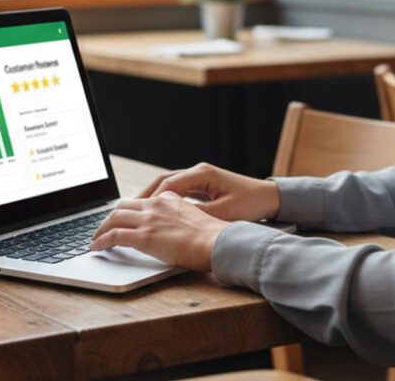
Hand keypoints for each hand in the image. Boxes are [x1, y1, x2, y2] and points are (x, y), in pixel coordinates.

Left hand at [89, 192, 228, 270]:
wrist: (217, 242)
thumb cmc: (212, 237)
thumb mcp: (195, 218)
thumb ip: (178, 219)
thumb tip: (171, 231)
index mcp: (169, 199)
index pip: (141, 201)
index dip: (128, 210)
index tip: (122, 218)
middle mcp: (156, 205)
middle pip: (123, 206)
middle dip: (110, 217)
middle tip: (104, 228)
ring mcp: (149, 220)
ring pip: (114, 218)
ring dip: (101, 228)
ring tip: (96, 238)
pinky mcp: (144, 237)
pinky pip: (114, 236)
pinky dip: (101, 241)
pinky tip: (96, 247)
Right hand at [136, 162, 280, 221]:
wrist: (270, 198)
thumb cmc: (251, 204)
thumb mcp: (224, 213)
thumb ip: (199, 215)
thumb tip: (176, 223)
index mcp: (202, 174)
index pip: (168, 184)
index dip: (150, 199)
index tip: (136, 212)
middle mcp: (198, 172)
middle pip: (163, 181)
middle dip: (143, 196)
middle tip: (124, 211)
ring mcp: (200, 177)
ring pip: (168, 185)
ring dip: (151, 197)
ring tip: (134, 212)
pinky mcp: (203, 185)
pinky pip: (177, 190)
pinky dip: (163, 200)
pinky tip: (155, 213)